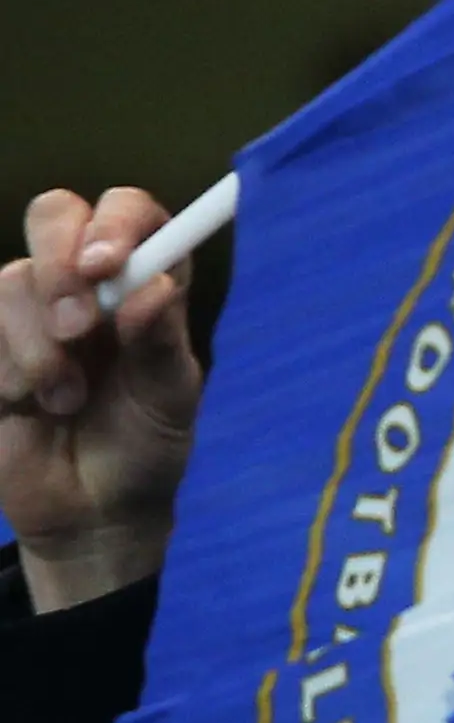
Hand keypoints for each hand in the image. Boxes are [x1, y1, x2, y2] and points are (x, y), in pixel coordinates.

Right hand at [0, 188, 202, 610]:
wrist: (92, 511)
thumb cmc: (144, 446)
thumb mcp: (169, 401)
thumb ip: (158, 342)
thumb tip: (153, 287)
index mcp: (144, 280)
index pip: (129, 211)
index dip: (113, 222)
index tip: (107, 266)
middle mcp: (87, 282)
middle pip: (53, 215)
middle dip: (58, 272)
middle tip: (77, 331)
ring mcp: (30, 308)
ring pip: (10, 280)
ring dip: (37, 347)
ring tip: (67, 400)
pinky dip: (5, 372)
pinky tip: (28, 405)